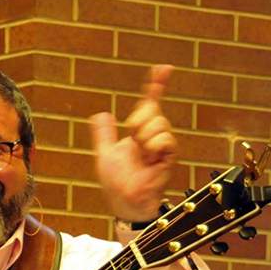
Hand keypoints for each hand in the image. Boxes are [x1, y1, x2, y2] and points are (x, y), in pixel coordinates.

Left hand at [90, 64, 176, 221]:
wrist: (124, 201)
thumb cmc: (116, 183)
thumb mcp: (104, 154)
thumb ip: (103, 134)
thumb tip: (101, 115)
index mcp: (138, 133)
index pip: (149, 104)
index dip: (156, 86)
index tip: (164, 69)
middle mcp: (152, 136)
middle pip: (152, 111)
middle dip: (138, 120)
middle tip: (131, 138)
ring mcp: (162, 146)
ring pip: (159, 124)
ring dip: (144, 137)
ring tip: (140, 154)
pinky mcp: (169, 156)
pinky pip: (165, 140)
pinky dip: (154, 147)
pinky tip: (149, 158)